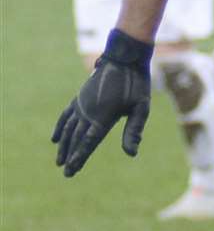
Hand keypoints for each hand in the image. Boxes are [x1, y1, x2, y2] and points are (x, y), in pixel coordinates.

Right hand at [52, 30, 152, 176]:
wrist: (124, 58)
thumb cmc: (136, 84)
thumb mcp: (141, 108)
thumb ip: (134, 131)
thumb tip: (132, 154)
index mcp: (103, 116)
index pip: (88, 142)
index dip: (79, 157)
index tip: (71, 170)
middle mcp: (88, 112)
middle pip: (76, 139)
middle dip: (70, 156)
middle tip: (66, 172)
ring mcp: (82, 103)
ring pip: (69, 129)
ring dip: (64, 145)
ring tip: (59, 160)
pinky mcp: (80, 97)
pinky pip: (66, 115)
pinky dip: (60, 127)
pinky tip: (55, 138)